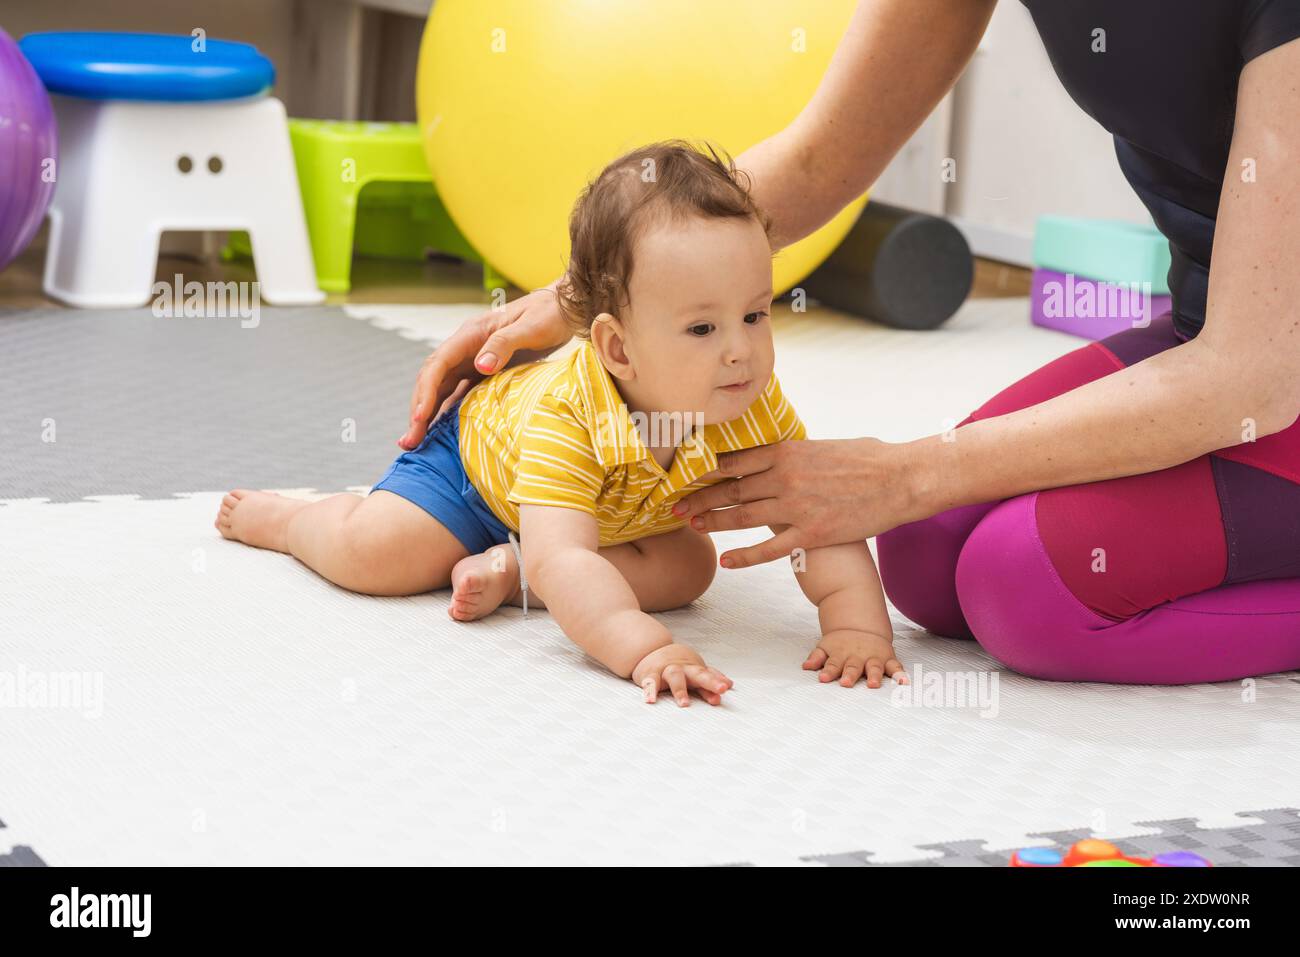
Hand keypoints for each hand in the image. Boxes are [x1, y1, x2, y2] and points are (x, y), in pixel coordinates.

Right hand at [398, 280, 574, 448]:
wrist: (563, 309)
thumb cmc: (548, 315)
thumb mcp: (531, 327)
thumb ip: (504, 344)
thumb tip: (480, 366)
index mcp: (471, 334)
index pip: (438, 365)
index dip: (426, 392)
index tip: (419, 418)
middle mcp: (465, 348)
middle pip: (432, 380)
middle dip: (418, 410)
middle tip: (409, 442)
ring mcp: (472, 360)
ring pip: (441, 389)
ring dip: (427, 415)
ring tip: (415, 443)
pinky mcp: (482, 371)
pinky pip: (458, 394)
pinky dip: (446, 412)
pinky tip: (440, 433)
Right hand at [631, 643, 733, 706]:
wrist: (651, 649)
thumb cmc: (676, 664)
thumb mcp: (694, 670)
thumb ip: (711, 679)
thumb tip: (730, 684)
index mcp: (694, 669)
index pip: (708, 675)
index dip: (717, 681)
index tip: (726, 687)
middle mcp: (682, 669)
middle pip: (697, 674)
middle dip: (710, 682)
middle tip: (720, 689)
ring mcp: (666, 671)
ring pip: (674, 677)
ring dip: (680, 690)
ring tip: (685, 704)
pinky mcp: (650, 674)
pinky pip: (650, 683)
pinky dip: (650, 691)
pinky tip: (651, 700)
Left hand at [671, 437, 918, 568]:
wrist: (901, 479)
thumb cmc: (869, 458)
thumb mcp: (825, 446)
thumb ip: (797, 454)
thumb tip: (781, 455)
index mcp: (787, 451)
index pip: (735, 461)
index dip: (707, 471)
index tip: (688, 477)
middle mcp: (785, 478)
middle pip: (731, 489)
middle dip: (699, 498)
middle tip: (674, 506)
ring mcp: (796, 507)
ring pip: (742, 517)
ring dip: (712, 522)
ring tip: (690, 526)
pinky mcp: (811, 534)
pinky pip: (770, 549)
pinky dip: (744, 556)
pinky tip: (726, 561)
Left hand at [803, 629, 906, 688]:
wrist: (860, 625)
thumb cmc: (840, 643)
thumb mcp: (825, 646)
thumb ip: (816, 657)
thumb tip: (805, 666)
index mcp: (841, 655)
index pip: (833, 664)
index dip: (828, 671)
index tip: (822, 678)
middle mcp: (857, 657)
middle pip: (853, 667)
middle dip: (850, 675)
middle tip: (846, 683)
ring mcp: (873, 658)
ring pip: (874, 667)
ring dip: (874, 676)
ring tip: (873, 684)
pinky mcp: (887, 659)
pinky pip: (895, 667)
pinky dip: (900, 674)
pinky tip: (904, 682)